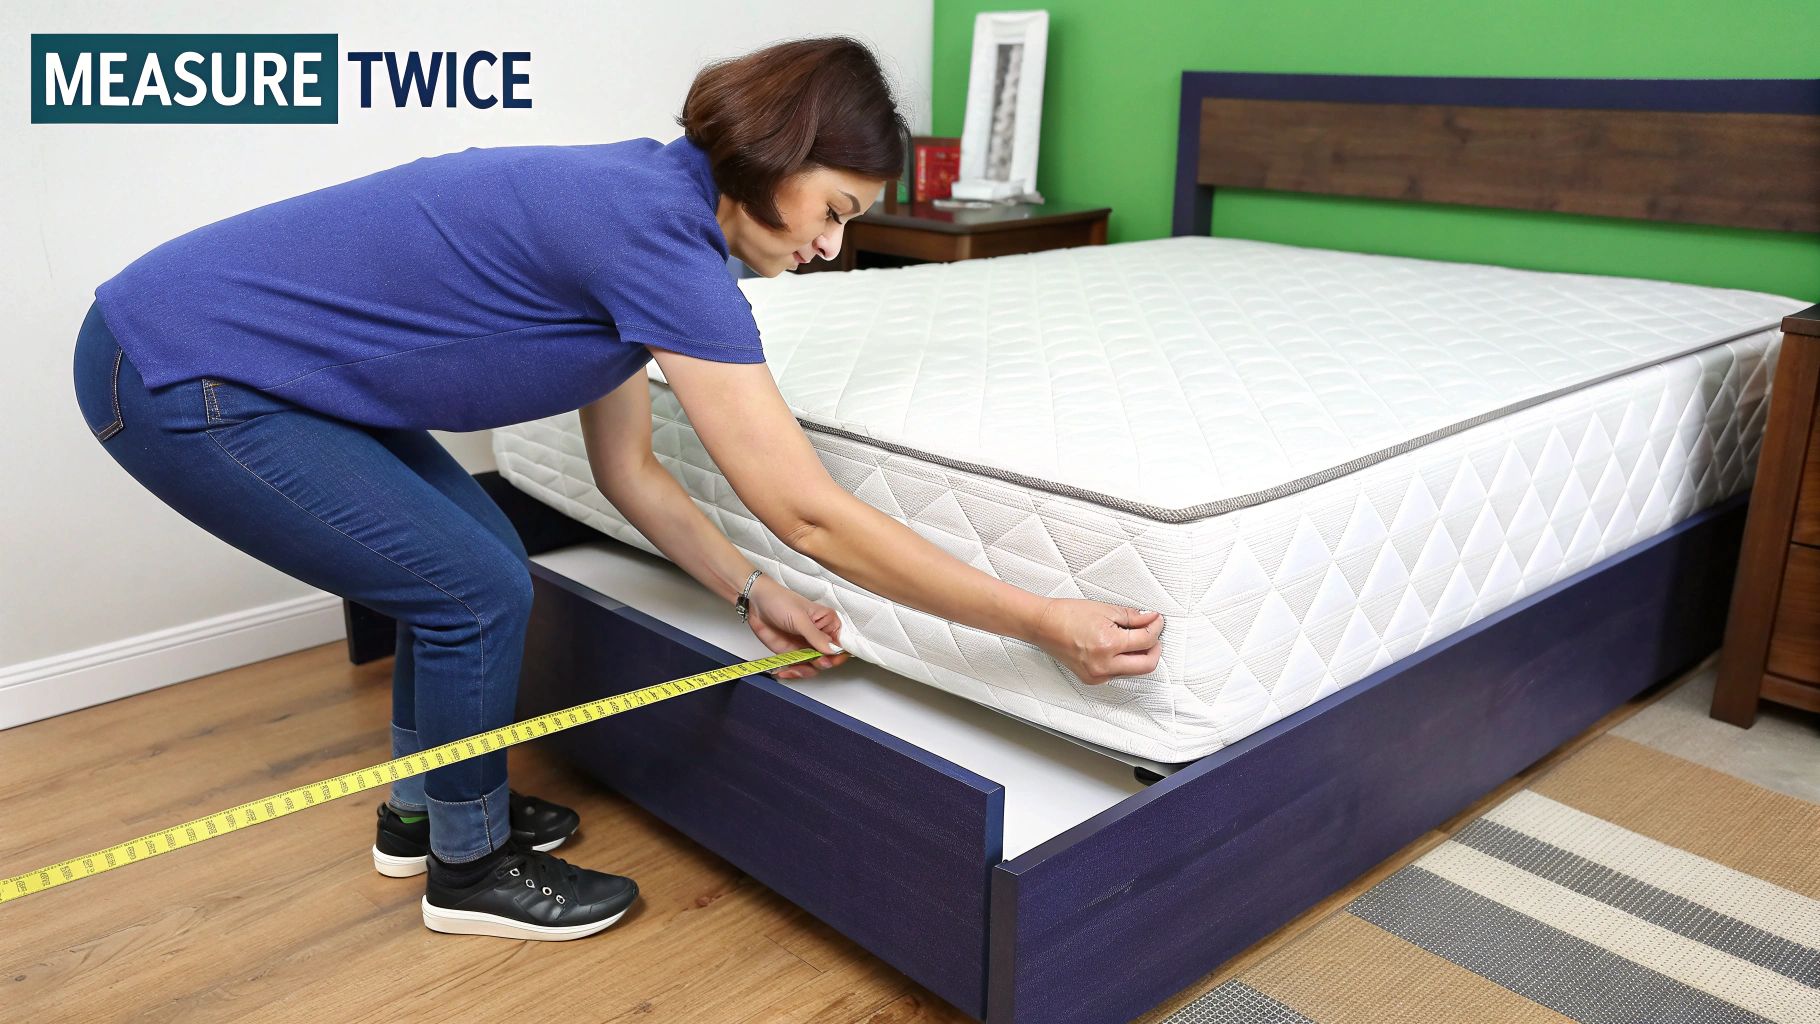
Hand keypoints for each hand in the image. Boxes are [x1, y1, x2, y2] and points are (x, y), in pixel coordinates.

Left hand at [744, 574, 849, 679]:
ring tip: (793, 668)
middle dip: (818, 665)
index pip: (841, 644)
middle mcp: (820, 637)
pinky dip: (792, 672)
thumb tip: (832, 651)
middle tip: (810, 662)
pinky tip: (785, 671)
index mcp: (828, 623)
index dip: (837, 656)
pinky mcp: (793, 653)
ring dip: (804, 671)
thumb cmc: (780, 601)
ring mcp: (806, 646)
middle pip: (828, 660)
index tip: (828, 661)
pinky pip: (798, 667)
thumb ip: (816, 637)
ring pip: (813, 667)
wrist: (756, 603)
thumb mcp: (800, 619)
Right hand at [1033, 599, 1163, 684]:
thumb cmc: (1067, 614)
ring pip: (1133, 671)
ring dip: (1139, 656)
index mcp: (1108, 644)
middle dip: (1155, 649)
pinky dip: (1124, 661)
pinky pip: (1118, 673)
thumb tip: (1151, 619)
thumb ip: (1133, 617)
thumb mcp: (1105, 610)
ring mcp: (1097, 675)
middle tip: (1153, 634)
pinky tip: (1118, 648)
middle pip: (1147, 665)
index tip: (1156, 620)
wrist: (1043, 626)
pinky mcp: (1092, 679)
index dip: (1155, 628)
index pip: (1146, 641)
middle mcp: (1104, 665)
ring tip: (1133, 639)